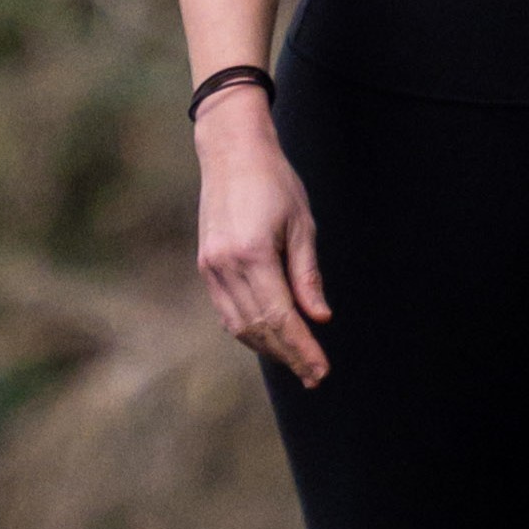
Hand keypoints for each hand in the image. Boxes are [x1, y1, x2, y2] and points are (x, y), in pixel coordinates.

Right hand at [195, 94, 333, 385]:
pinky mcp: (206, 265)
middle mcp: (225, 266)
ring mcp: (210, 268)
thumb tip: (320, 318)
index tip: (322, 370)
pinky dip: (249, 330)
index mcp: (252, 254)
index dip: (302, 349)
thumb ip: (307, 275)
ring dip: (268, 348)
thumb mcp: (302, 225)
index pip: (280, 317)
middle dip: (289, 355)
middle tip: (315, 376)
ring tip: (297, 361)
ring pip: (239, 325)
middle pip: (258, 328)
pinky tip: (270, 337)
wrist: (232, 152)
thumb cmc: (274, 182)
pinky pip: (227, 311)